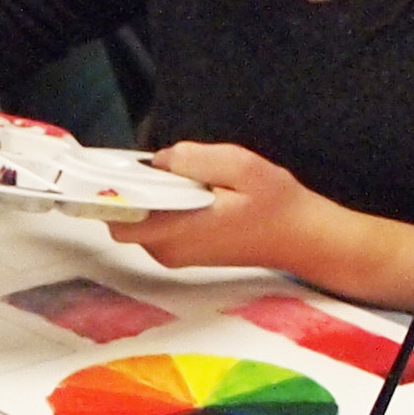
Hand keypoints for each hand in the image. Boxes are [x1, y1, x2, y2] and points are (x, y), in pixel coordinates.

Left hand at [110, 143, 343, 279]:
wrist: (302, 237)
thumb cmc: (276, 204)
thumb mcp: (240, 166)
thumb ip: (194, 159)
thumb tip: (160, 159)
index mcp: (180, 230)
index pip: (121, 218)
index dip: (112, 193)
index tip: (113, 171)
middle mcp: (170, 249)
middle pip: (126, 217)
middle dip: (135, 190)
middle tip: (163, 167)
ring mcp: (176, 255)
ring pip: (141, 220)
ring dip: (153, 197)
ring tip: (188, 179)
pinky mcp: (184, 252)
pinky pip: (157, 226)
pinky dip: (165, 206)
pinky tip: (193, 192)